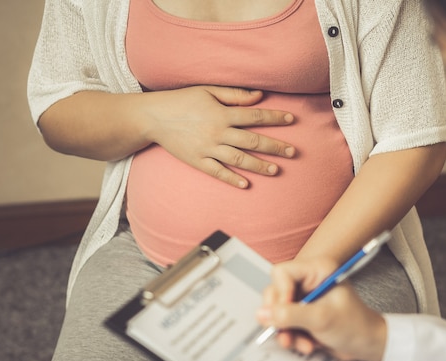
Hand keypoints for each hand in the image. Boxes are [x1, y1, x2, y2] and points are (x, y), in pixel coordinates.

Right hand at [143, 85, 295, 187]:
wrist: (153, 117)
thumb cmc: (182, 100)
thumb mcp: (208, 90)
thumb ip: (234, 95)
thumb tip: (259, 96)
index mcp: (222, 114)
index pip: (255, 117)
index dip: (275, 118)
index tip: (292, 120)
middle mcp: (218, 133)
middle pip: (253, 141)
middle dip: (274, 147)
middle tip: (292, 152)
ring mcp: (208, 149)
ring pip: (239, 160)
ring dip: (259, 166)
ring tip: (275, 170)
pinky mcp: (197, 161)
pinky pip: (218, 172)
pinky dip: (232, 179)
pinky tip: (246, 184)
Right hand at [257, 258, 386, 360]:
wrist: (368, 346)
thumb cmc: (354, 325)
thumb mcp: (321, 319)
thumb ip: (290, 315)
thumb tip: (262, 314)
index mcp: (317, 270)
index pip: (282, 273)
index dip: (279, 293)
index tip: (283, 312)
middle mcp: (308, 281)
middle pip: (275, 293)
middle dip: (280, 317)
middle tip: (285, 333)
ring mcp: (304, 298)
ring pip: (277, 311)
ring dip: (286, 331)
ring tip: (300, 344)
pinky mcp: (302, 314)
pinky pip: (285, 324)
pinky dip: (292, 337)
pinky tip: (307, 345)